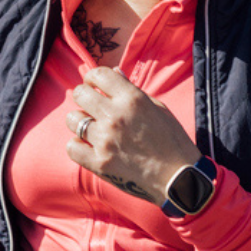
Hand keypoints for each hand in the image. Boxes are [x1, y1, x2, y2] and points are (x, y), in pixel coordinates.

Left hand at [65, 67, 200, 204]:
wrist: (179, 178)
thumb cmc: (172, 140)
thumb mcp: (158, 107)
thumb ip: (132, 90)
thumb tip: (114, 72)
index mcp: (132, 99)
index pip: (99, 74)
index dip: (93, 77)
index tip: (95, 85)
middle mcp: (115, 116)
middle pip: (80, 94)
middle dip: (84, 96)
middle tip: (91, 105)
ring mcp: (105, 140)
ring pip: (73, 120)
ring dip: (80, 121)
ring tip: (91, 128)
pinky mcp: (100, 163)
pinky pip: (72, 147)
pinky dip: (78, 146)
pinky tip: (88, 146)